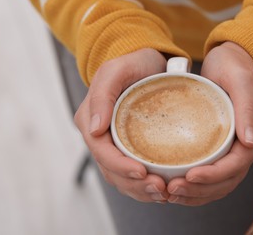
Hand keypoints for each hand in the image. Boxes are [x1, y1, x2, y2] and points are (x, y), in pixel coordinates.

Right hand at [74, 48, 169, 202]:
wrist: (144, 59)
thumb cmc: (131, 62)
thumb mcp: (115, 71)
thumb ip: (102, 96)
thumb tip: (95, 130)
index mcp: (90, 121)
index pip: (102, 152)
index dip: (120, 167)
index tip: (143, 173)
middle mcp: (98, 135)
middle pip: (111, 170)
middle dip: (134, 184)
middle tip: (160, 189)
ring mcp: (112, 142)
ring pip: (121, 176)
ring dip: (140, 190)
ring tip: (163, 194)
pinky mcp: (127, 145)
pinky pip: (131, 171)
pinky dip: (144, 184)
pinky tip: (161, 189)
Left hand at [167, 42, 252, 205]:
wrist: (232, 57)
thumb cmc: (235, 64)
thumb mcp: (241, 79)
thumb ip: (247, 108)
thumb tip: (249, 143)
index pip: (239, 162)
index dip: (216, 174)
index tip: (190, 176)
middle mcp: (250, 142)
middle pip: (230, 178)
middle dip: (202, 189)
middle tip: (174, 189)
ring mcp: (238, 145)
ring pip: (223, 181)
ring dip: (199, 193)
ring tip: (173, 193)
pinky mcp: (224, 144)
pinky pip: (215, 172)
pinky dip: (199, 185)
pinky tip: (180, 185)